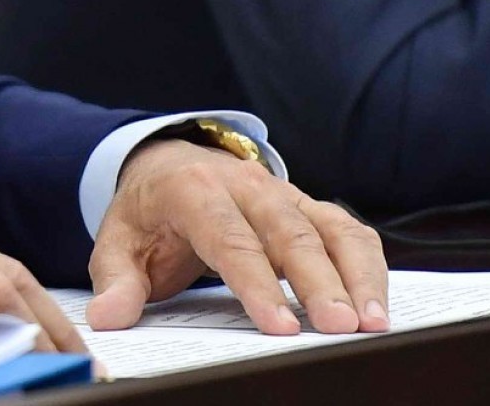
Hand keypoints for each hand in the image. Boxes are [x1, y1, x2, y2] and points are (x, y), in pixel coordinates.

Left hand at [88, 137, 387, 336]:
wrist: (167, 162)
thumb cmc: (147, 213)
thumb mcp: (117, 242)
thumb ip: (116, 281)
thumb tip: (110, 317)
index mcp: (194, 191)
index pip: (229, 239)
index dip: (256, 283)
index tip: (279, 326)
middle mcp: (246, 185)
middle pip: (290, 233)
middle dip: (319, 282)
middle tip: (340, 327)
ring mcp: (284, 193)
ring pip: (330, 228)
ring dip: (357, 274)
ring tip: (373, 323)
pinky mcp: (310, 207)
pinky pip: (348, 230)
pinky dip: (369, 264)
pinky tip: (379, 303)